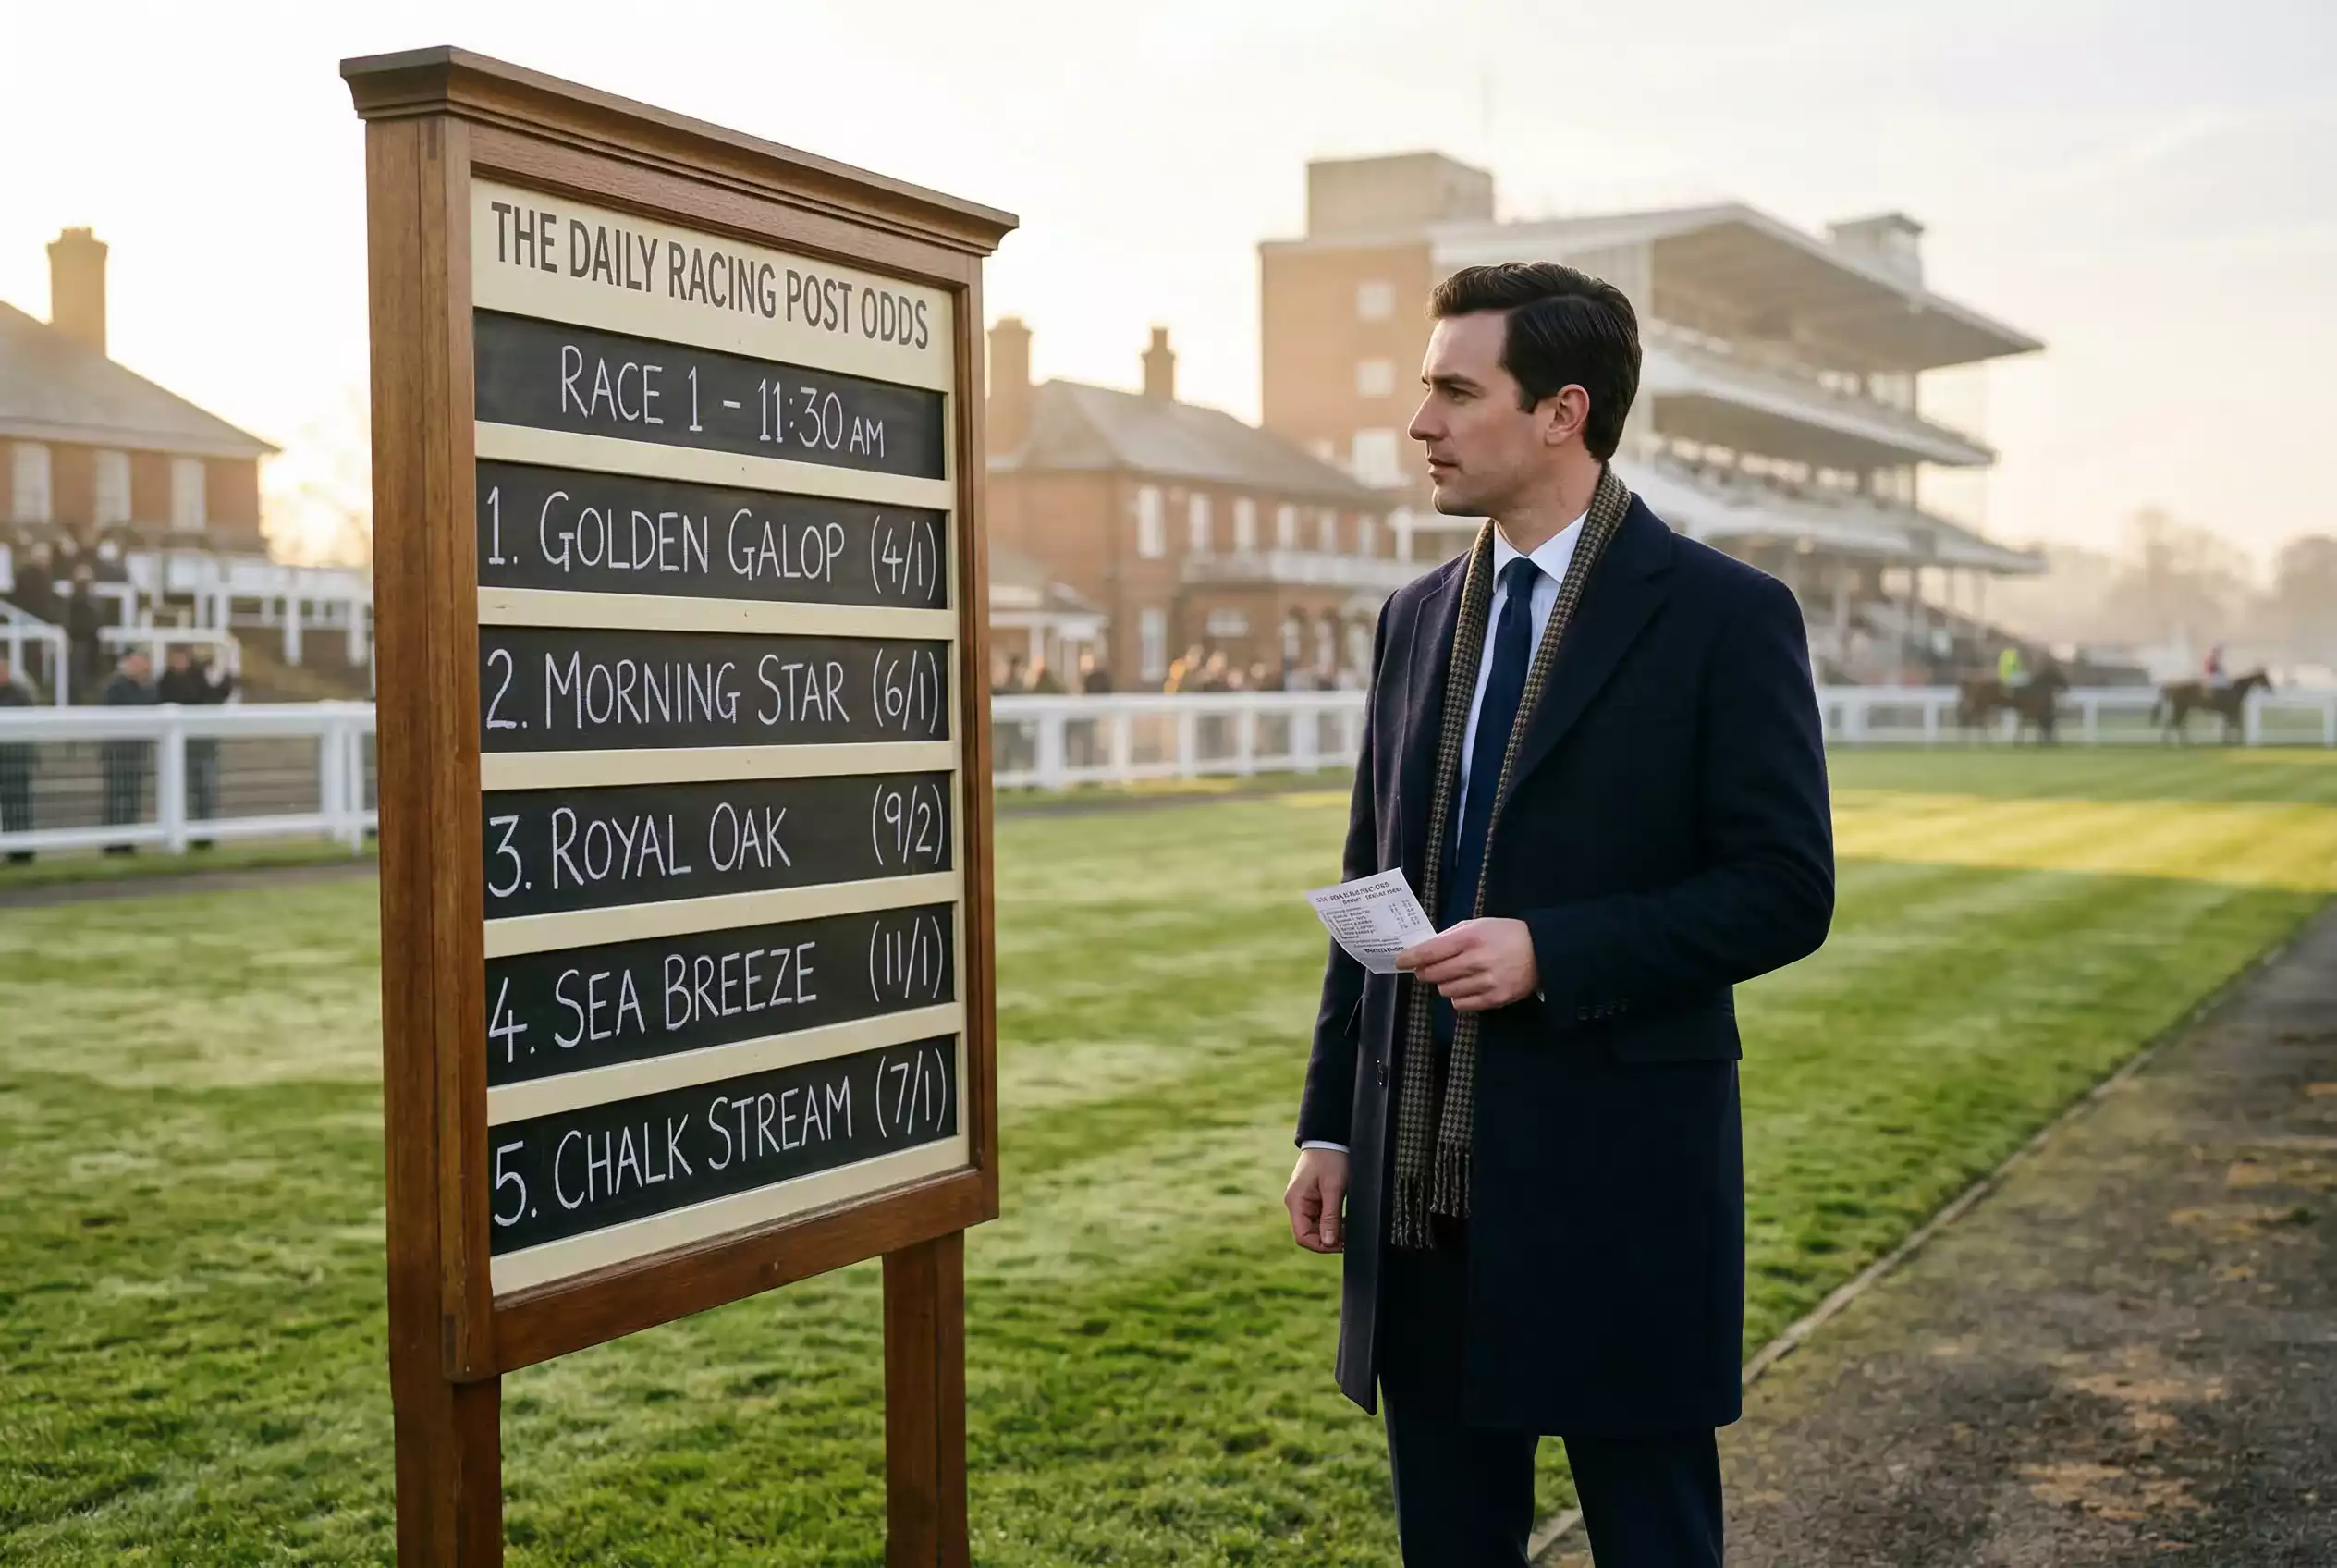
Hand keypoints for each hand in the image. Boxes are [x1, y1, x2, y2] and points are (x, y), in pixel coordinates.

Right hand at [1284, 1147, 1348, 1252]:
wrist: (1330, 1137)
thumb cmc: (1331, 1158)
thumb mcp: (1334, 1188)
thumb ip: (1330, 1217)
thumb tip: (1328, 1243)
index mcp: (1296, 1202)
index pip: (1302, 1236)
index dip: (1321, 1245)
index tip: (1341, 1243)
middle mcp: (1296, 1204)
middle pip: (1308, 1234)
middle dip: (1328, 1238)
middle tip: (1349, 1235)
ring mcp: (1303, 1201)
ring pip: (1315, 1228)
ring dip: (1331, 1230)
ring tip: (1349, 1226)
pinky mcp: (1312, 1198)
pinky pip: (1319, 1218)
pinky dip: (1332, 1221)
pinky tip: (1345, 1219)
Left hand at [1396, 918, 1538, 1012]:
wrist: (1543, 952)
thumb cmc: (1506, 935)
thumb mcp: (1479, 925)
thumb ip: (1451, 936)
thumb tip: (1424, 949)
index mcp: (1471, 937)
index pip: (1432, 951)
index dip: (1412, 958)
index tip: (1400, 961)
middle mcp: (1477, 960)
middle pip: (1434, 973)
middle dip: (1426, 972)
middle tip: (1428, 969)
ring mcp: (1486, 982)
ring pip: (1446, 990)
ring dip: (1445, 984)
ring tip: (1457, 975)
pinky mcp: (1495, 999)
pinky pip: (1461, 1004)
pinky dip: (1458, 997)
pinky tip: (1467, 987)